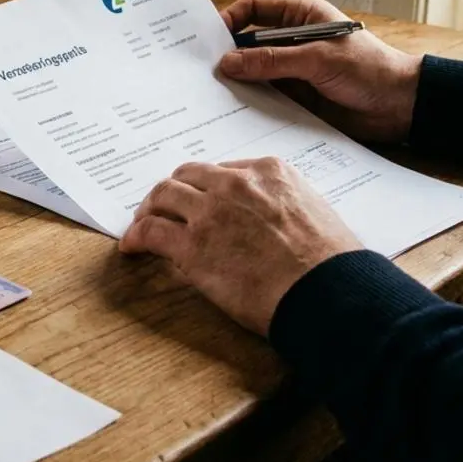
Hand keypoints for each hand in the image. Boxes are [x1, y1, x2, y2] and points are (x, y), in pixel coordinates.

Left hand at [120, 158, 362, 334]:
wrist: (328, 291)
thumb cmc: (330, 264)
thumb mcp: (312, 212)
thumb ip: (281, 205)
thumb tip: (264, 220)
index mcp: (269, 171)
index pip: (222, 170)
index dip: (205, 186)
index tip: (198, 198)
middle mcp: (235, 183)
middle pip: (187, 175)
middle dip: (173, 191)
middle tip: (164, 207)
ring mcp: (210, 211)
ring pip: (163, 196)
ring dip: (149, 209)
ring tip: (143, 223)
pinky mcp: (192, 245)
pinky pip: (150, 232)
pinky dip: (135, 236)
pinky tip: (132, 246)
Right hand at [219, 0, 421, 142]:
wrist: (401, 107)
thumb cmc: (369, 70)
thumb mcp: (317, 60)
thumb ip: (272, 61)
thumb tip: (228, 63)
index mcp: (302, 17)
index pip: (256, 8)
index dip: (231, 18)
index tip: (209, 37)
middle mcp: (294, 40)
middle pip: (250, 41)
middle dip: (228, 52)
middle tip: (201, 67)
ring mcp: (294, 69)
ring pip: (255, 70)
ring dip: (238, 80)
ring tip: (211, 91)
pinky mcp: (297, 96)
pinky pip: (266, 96)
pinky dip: (250, 101)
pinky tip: (233, 109)